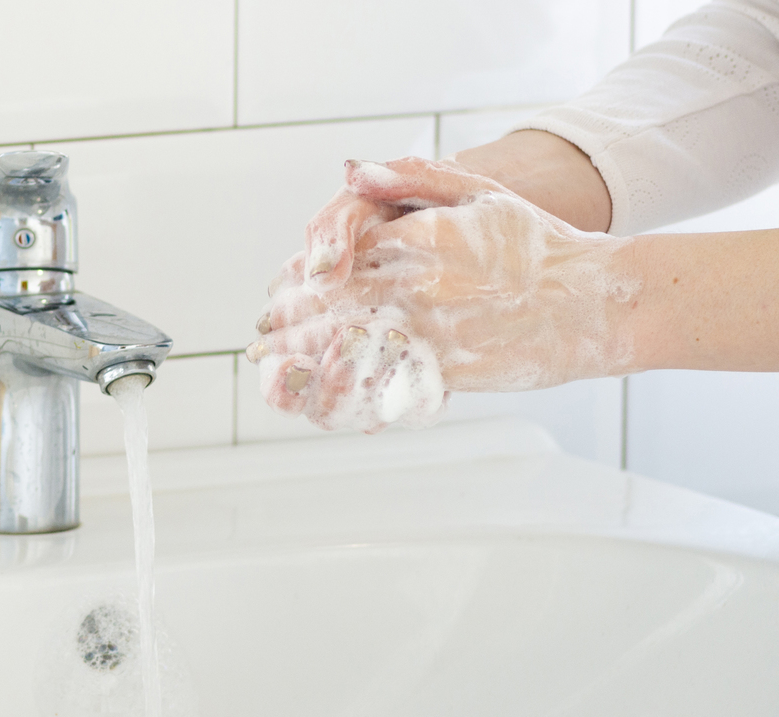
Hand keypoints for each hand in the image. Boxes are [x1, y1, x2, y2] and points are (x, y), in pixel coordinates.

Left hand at [251, 157, 637, 430]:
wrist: (597, 300)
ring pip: (344, 350)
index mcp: (415, 238)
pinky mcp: (448, 372)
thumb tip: (352, 171)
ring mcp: (430, 331)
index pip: (332, 259)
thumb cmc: (538, 246)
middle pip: (326, 307)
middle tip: (260, 342)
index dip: (296, 281)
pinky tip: (321, 405)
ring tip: (274, 375)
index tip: (277, 295)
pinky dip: (346, 398)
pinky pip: (384, 387)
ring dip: (300, 364)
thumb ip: (411, 178)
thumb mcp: (478, 192)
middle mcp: (414, 284)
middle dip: (286, 326)